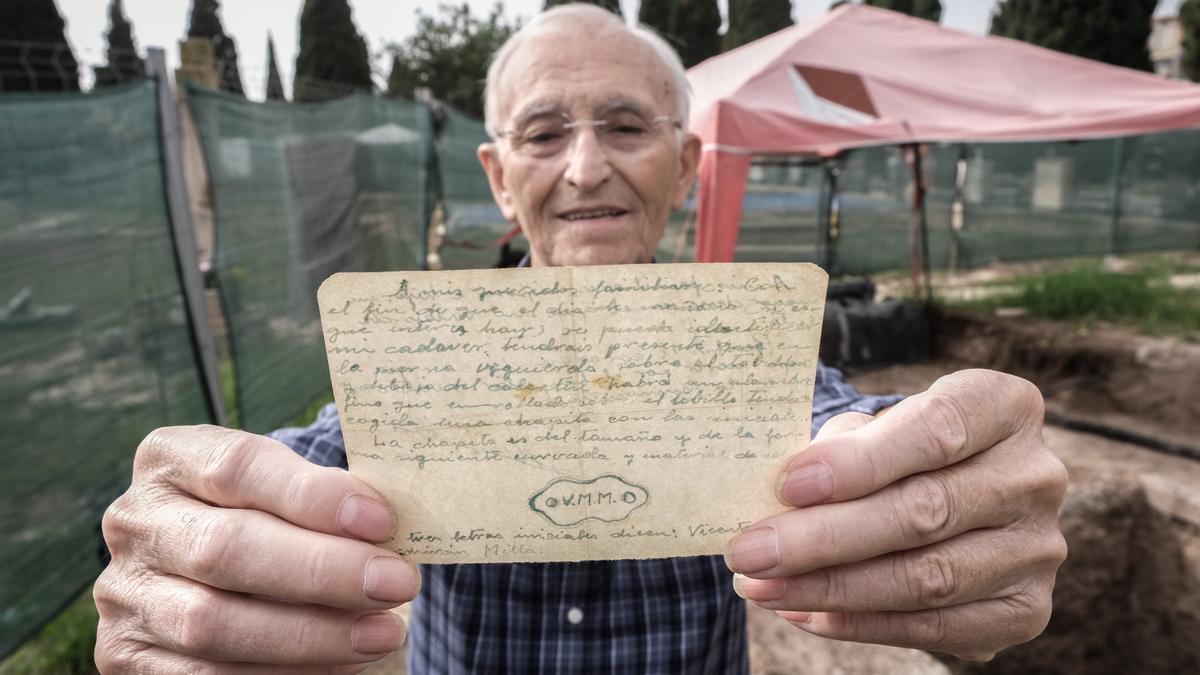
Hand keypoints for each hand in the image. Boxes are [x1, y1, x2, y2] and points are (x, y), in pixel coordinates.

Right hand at [94, 426, 419, 672]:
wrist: (233, 571)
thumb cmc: (279, 518)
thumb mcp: (291, 490)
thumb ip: (327, 499)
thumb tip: (392, 526)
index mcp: (171, 458)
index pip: (238, 467)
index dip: (312, 495)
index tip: (383, 522)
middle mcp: (137, 521)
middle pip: (225, 548)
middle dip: (322, 570)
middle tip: (396, 583)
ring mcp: (127, 593)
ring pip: (213, 621)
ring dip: (310, 633)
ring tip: (383, 631)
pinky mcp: (128, 657)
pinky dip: (283, 673)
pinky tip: (342, 665)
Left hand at [727, 369, 1067, 660]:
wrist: (949, 489)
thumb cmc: (894, 448)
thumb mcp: (871, 426)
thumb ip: (838, 451)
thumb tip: (779, 497)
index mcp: (1005, 406)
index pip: (937, 429)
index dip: (859, 461)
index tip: (786, 485)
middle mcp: (1035, 476)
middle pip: (926, 511)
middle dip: (824, 537)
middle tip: (750, 551)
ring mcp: (1038, 548)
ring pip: (928, 578)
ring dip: (832, 588)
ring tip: (762, 587)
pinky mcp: (1025, 610)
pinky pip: (935, 628)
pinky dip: (860, 624)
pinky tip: (803, 612)